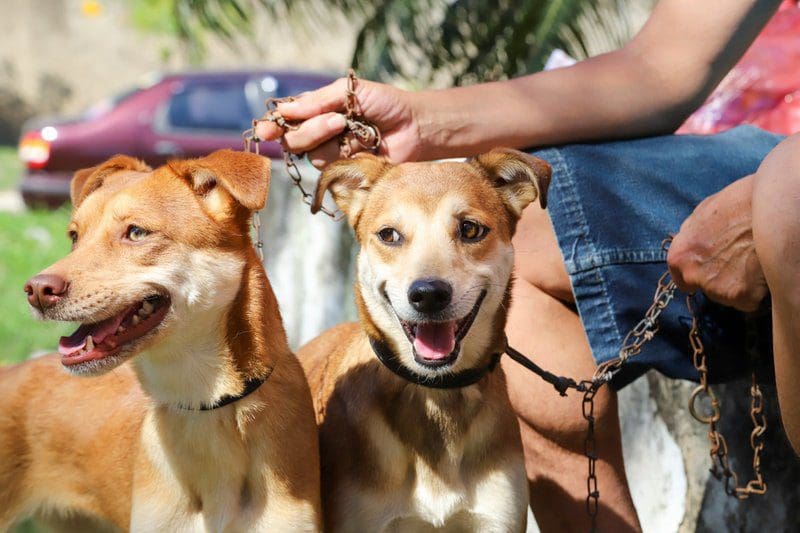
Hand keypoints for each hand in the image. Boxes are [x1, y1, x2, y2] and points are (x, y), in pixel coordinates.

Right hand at [254, 77, 422, 168]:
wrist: (415, 126)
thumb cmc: (386, 104)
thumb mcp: (349, 92)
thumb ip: (317, 101)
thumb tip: (284, 110)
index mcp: (317, 112)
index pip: (287, 120)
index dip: (273, 126)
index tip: (265, 131)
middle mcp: (320, 135)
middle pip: (294, 141)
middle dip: (310, 131)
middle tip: (337, 121)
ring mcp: (333, 155)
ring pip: (312, 156)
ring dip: (329, 142)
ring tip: (353, 131)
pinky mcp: (345, 173)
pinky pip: (331, 170)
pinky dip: (343, 158)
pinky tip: (362, 149)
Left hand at [667, 175, 766, 311]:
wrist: (771, 207)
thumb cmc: (739, 203)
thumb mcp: (705, 212)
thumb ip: (692, 234)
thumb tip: (690, 242)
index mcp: (680, 255)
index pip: (681, 278)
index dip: (697, 274)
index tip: (709, 272)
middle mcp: (693, 275)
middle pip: (706, 288)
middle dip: (720, 279)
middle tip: (739, 261)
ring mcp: (717, 289)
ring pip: (727, 295)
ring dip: (739, 285)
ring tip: (753, 261)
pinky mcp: (742, 297)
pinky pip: (749, 301)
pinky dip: (756, 291)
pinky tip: (763, 271)